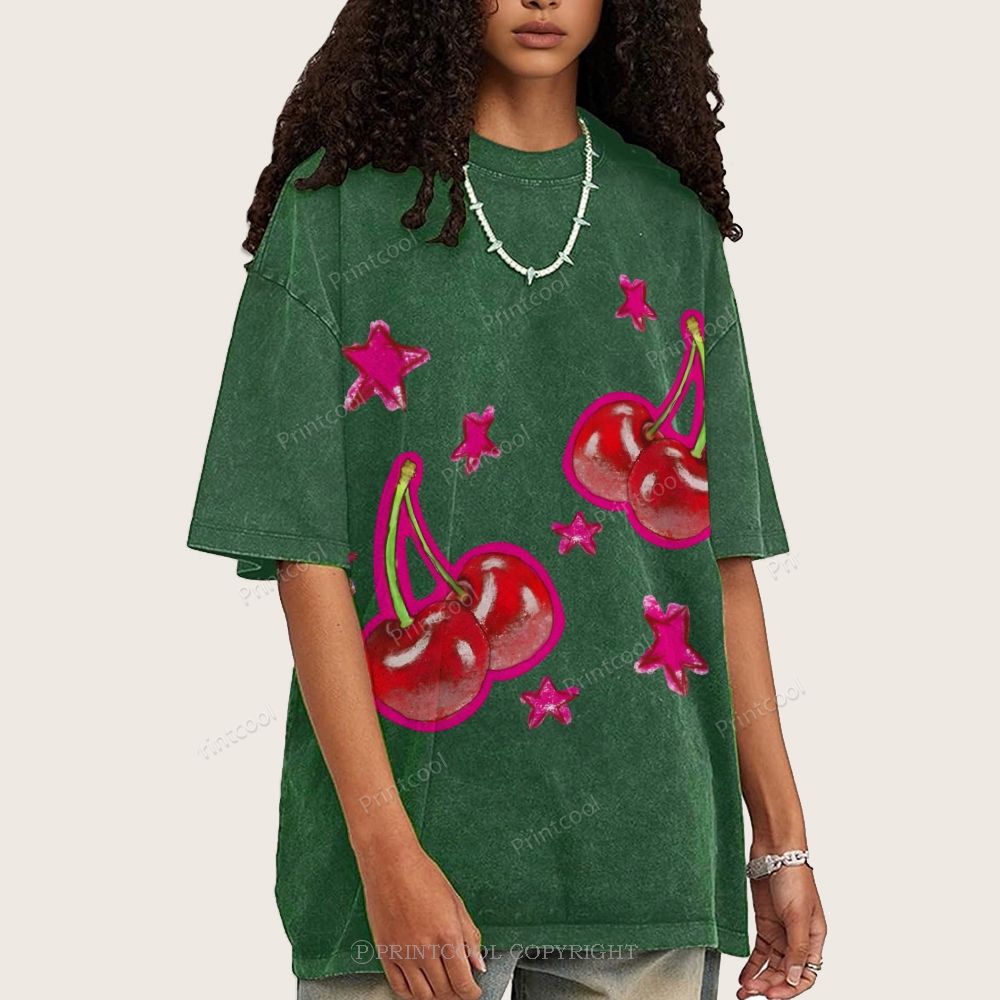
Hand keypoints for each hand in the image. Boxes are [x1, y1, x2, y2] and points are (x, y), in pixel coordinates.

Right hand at [357, 833, 484, 999]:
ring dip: (436, 998)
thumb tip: (478, 963)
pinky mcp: (385, 952)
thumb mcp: (455, 903)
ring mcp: (403, 953)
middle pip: (444, 991)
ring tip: (442, 990)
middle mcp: (425, 948)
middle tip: (460, 991)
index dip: (472, 993)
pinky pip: (398, 987)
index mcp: (447, 934)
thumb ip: (469, 936)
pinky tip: (420, 989)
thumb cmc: (423, 875)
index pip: (463, 982)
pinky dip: (411, 995)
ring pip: (422, 995)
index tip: (474, 991)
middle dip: (456, 995)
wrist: (391, 863)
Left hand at [737, 863, 826, 998]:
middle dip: (770, 985)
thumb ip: (796, 948)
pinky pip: (760, 953)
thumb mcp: (798, 915)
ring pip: (771, 966)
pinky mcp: (765, 925)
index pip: (805, 975)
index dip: (789, 988)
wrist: (774, 851)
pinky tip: (744, 977)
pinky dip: (752, 966)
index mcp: (814, 938)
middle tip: (753, 991)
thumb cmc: (794, 877)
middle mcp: (798, 939)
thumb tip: (793, 978)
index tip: (772, 994)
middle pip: (785, 973)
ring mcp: (780, 933)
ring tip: (745, 990)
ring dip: (759, 979)